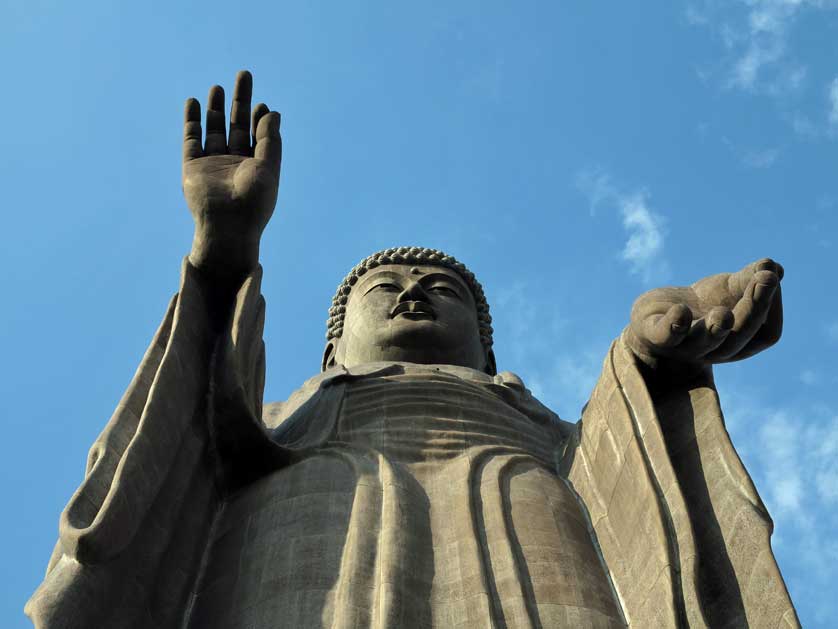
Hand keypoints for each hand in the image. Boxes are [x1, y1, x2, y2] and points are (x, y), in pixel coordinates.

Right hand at [182, 70, 281, 280]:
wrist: (227, 226)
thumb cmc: (254, 202)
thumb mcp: (269, 168)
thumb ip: (270, 139)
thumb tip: (273, 111)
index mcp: (256, 167)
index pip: (258, 136)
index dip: (260, 118)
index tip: (262, 104)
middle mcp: (234, 164)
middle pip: (237, 125)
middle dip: (240, 102)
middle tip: (244, 75)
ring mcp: (212, 165)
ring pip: (214, 129)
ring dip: (215, 108)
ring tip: (218, 87)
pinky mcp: (192, 167)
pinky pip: (191, 139)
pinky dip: (192, 120)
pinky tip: (194, 101)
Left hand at [625, 258, 783, 379]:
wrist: (656, 314)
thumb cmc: (702, 303)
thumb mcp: (729, 287)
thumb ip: (750, 278)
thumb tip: (773, 268)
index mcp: (740, 342)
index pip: (766, 333)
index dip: (771, 305)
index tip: (770, 274)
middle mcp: (715, 350)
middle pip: (739, 338)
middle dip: (754, 308)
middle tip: (765, 279)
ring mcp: (684, 345)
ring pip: (705, 342)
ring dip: (716, 328)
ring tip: (723, 313)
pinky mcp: (656, 335)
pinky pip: (666, 335)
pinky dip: (674, 324)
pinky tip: (682, 310)